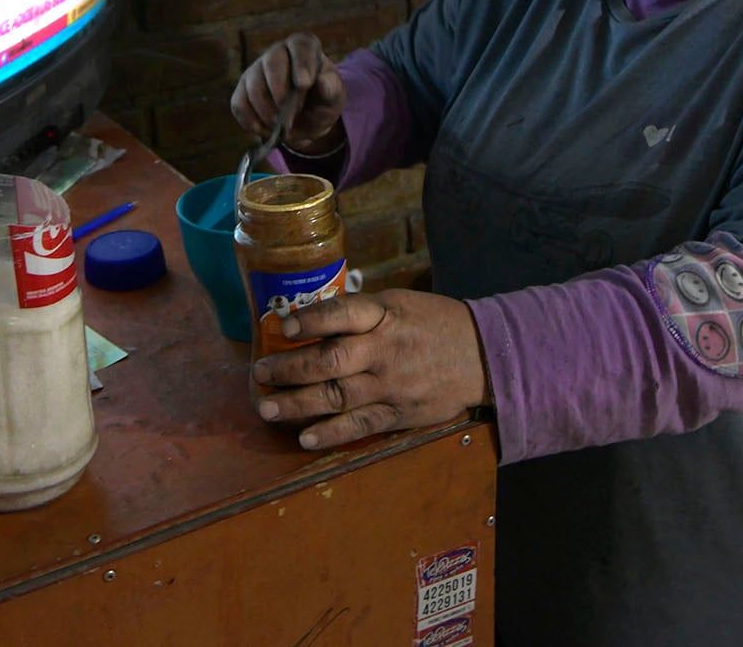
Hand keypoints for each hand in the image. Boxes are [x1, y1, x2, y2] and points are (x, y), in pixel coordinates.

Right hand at [231, 33, 345, 154]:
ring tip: (278, 126)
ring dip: (264, 109)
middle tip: (288, 114)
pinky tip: (264, 130)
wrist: (306, 119)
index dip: (300, 63)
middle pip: (271, 62)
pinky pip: (239, 102)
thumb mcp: (333, 99)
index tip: (304, 84)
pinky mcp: (243, 90)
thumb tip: (324, 81)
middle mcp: (277, 53)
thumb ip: (331, 90)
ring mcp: (257, 70)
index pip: (300, 46)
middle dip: (278, 89)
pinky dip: (249, 120)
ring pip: (252, 83)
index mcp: (304, 48)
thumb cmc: (322, 102)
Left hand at [252, 289, 487, 449]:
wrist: (483, 356)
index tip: (283, 328)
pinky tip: (305, 439)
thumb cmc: (431, 324)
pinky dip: (331, 434)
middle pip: (330, 362)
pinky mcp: (399, 414)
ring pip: (337, 397)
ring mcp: (391, 386)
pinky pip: (360, 426)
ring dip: (298, 405)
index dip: (311, 321)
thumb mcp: (398, 304)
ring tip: (268, 408)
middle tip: (259, 374)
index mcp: (384, 316)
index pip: (343, 315)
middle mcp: (384, 351)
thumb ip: (358, 313)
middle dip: (290, 369)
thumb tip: (309, 320)